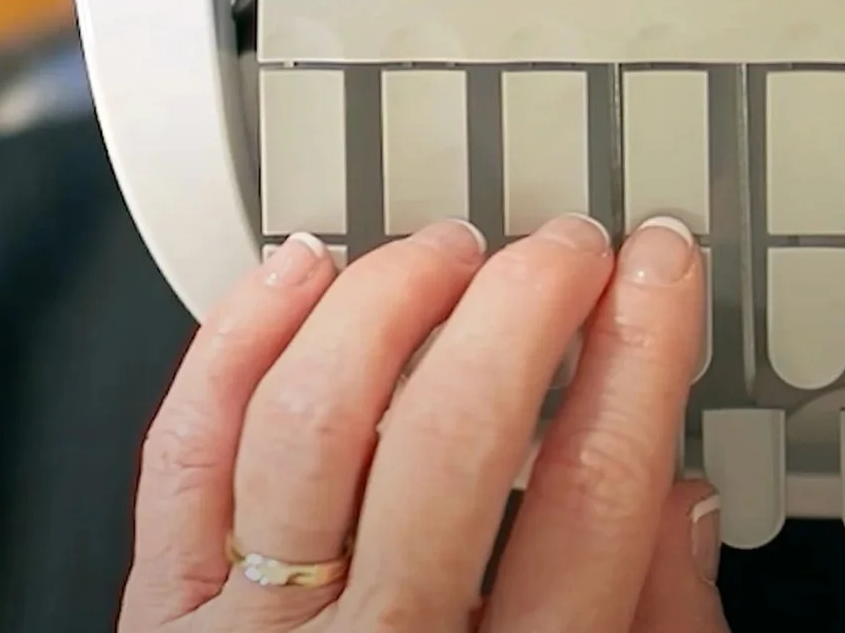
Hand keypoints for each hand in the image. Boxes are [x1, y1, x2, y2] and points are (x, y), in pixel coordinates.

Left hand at [117, 213, 724, 632]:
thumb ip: (656, 630)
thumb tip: (683, 496)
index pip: (596, 496)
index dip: (642, 356)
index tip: (660, 276)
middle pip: (459, 436)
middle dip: (529, 304)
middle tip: (571, 250)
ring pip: (314, 418)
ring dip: (392, 300)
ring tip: (452, 251)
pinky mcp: (161, 615)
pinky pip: (185, 450)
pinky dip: (240, 338)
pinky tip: (301, 276)